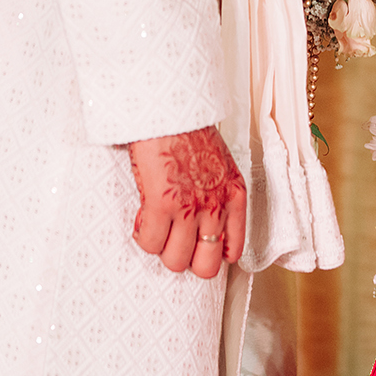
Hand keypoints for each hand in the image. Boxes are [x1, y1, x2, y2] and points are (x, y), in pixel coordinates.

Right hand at [128, 126, 246, 277]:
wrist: (171, 108)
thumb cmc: (190, 130)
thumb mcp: (219, 164)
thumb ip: (217, 194)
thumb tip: (204, 222)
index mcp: (233, 195)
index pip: (233, 249)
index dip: (212, 253)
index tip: (198, 247)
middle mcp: (215, 207)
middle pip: (205, 267)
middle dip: (187, 258)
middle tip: (174, 240)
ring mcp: (188, 208)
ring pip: (175, 261)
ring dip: (162, 247)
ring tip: (156, 226)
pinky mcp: (162, 204)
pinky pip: (150, 242)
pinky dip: (142, 235)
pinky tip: (142, 218)